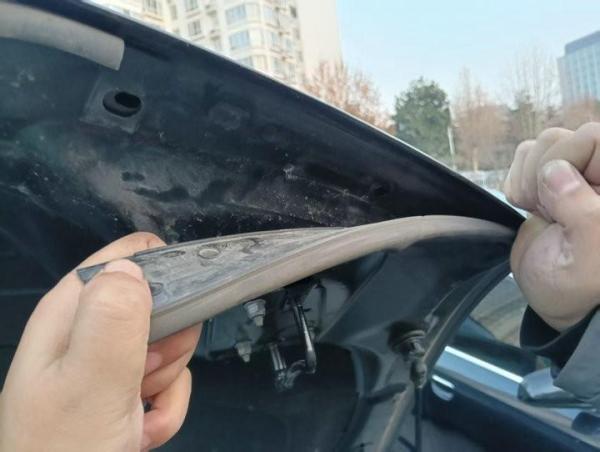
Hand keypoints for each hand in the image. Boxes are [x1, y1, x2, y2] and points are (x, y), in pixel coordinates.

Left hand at [0, 232, 200, 450]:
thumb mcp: (89, 383)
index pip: (124, 260)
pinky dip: (165, 411)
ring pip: (171, 347)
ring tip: (136, 414)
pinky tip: (142, 433)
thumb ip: (112, 321)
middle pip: (158, 305)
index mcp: (69, 314)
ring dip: (167, 384)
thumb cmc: (69, 450)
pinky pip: (170, 384)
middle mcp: (89, 333)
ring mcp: (110, 366)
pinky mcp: (128, 394)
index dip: (159, 274)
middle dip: (167, 344)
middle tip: (145, 374)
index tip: (177, 310)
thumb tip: (133, 267)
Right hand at [504, 123, 599, 330]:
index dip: (570, 159)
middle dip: (542, 173)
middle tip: (546, 210)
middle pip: (560, 138)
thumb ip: (581, 210)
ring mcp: (571, 177)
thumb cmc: (580, 286)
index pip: (594, 137)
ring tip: (539, 211)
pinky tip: (529, 207)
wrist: (554, 300)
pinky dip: (516, 182)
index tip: (560, 199)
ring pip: (540, 146)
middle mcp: (596, 174)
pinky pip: (523, 159)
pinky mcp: (545, 184)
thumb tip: (555, 171)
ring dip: (527, 179)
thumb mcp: (590, 254)